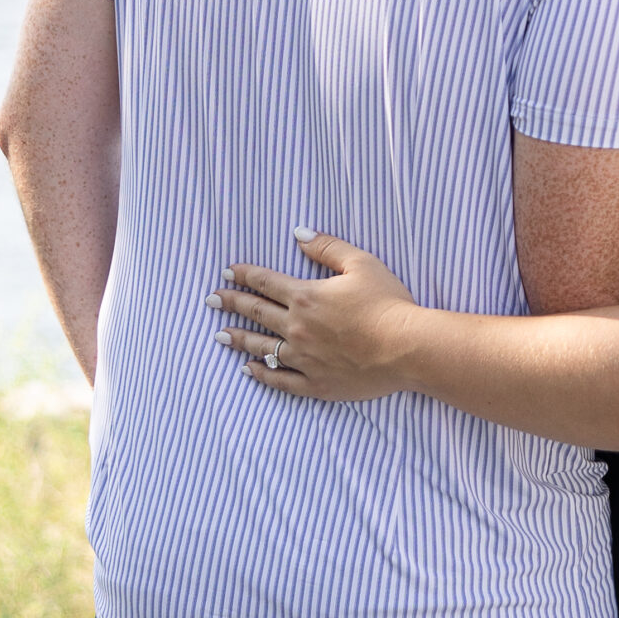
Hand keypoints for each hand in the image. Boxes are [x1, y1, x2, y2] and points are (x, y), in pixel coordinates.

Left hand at [207, 231, 421, 400]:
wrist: (407, 348)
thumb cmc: (388, 303)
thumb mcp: (361, 264)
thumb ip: (327, 248)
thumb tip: (299, 234)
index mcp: (306, 296)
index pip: (266, 282)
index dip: (244, 275)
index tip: (227, 273)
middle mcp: (297, 327)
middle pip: (256, 312)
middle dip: (231, 303)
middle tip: (211, 300)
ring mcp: (304, 358)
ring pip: (261, 347)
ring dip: (238, 338)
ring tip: (220, 334)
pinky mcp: (316, 383)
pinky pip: (280, 380)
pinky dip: (262, 374)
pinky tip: (249, 369)